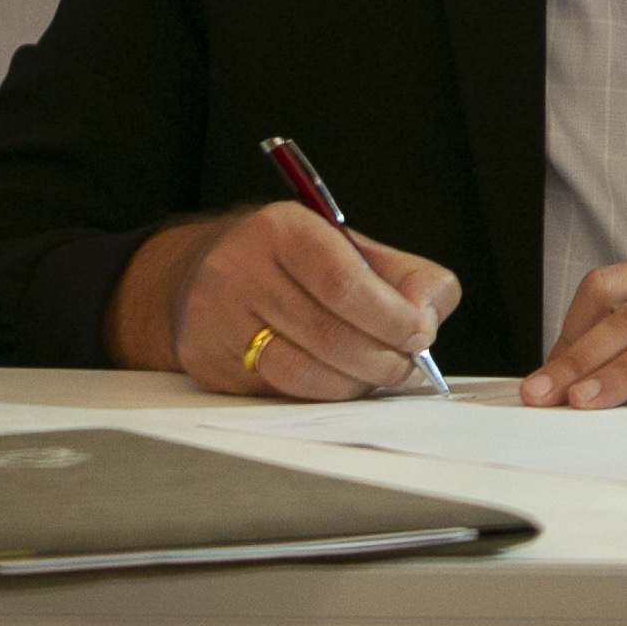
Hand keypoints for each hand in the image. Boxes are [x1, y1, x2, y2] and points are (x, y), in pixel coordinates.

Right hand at [111, 205, 461, 399]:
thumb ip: (402, 275)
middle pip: (326, 334)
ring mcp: (217, 321)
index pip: (343, 283)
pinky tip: (341, 385)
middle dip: (382, 360)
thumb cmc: (290, 260)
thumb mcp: (345, 244)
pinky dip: (321, 395)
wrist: (198, 271)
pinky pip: (276, 392)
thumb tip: (428, 317)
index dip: (390, 317)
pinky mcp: (208, 363)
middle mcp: (240, 272)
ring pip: (300, 373)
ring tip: (380, 378)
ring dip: (354, 384)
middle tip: (410, 369)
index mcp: (282, 230)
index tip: (421, 336)